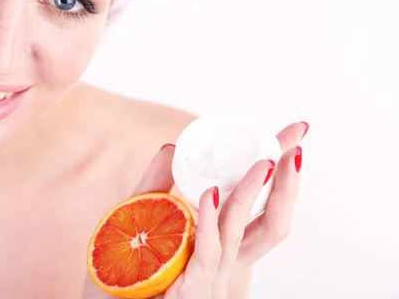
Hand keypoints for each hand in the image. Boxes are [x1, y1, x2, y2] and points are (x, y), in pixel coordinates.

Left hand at [82, 121, 307, 298]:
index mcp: (221, 248)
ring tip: (265, 160)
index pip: (262, 209)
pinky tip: (210, 193)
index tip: (295, 136)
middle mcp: (224, 263)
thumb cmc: (123, 274)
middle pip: (271, 224)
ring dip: (253, 192)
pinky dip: (210, 221)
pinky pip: (205, 254)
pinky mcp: (189, 291)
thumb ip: (156, 187)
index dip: (282, 175)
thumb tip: (173, 146)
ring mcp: (210, 279)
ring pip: (240, 232)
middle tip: (296, 146)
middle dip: (287, 183)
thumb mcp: (140, 221)